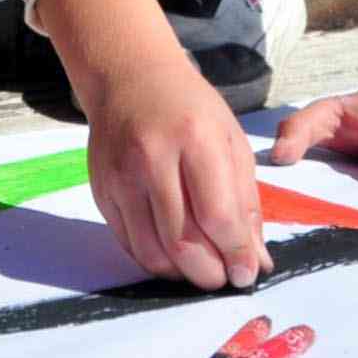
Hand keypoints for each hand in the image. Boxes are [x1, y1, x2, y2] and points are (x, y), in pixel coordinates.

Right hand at [80, 51, 274, 291]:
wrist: (129, 78)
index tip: (247, 274)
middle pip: (182, 241)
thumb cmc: (190, 109)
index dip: (236, 254)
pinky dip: (155, 260)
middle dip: (208, 274)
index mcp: (195, 138)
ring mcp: (120, 176)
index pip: (217, 216)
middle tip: (224, 279)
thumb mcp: (231, 142)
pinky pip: (128, 244)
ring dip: (181, 274)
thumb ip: (246, 203)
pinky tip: (173, 255)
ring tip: (200, 270)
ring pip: (151, 252)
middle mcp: (151, 157)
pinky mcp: (101, 191)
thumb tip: (255, 262)